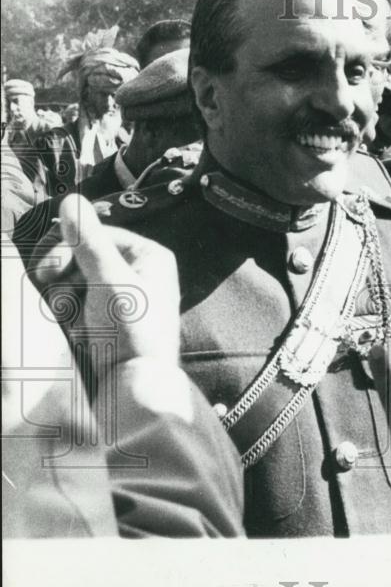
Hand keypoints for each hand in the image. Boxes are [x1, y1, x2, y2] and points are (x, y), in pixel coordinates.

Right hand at [33, 196, 180, 367]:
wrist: (134, 385)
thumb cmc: (131, 332)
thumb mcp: (108, 281)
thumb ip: (87, 242)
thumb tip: (71, 201)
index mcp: (149, 256)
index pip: (96, 233)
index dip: (66, 248)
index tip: (45, 270)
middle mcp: (139, 272)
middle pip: (81, 257)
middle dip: (64, 279)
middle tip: (56, 298)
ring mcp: (123, 296)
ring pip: (74, 282)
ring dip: (65, 301)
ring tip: (74, 322)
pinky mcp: (108, 319)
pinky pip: (77, 306)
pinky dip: (70, 318)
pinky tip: (78, 334)